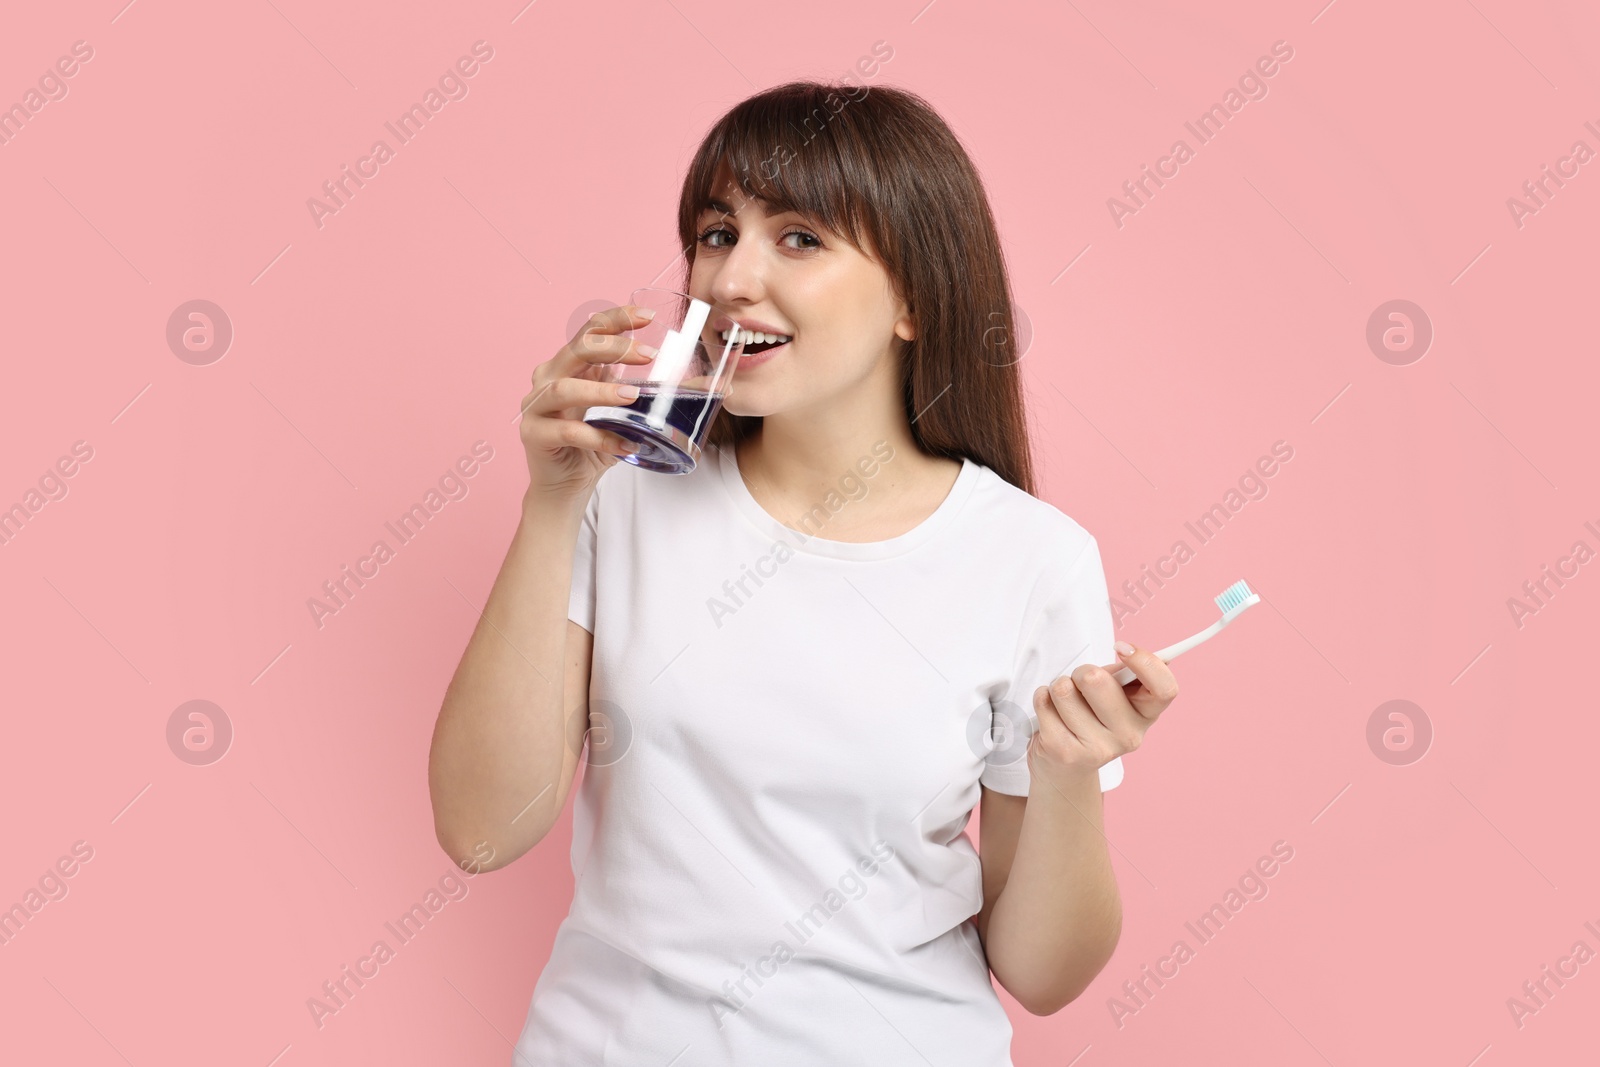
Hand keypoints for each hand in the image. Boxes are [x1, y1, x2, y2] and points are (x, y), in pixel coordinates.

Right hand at [518, 304, 658, 499]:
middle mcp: (549, 377)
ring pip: (564, 388)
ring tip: (633, 397)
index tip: (648, 317)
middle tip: (649, 355)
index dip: (616, 318)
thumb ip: (656, 395)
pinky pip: (567, 431)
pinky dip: (598, 438)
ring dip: (601, 390)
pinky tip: (624, 445)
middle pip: (576, 349)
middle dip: (614, 347)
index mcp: (572, 365)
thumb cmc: (596, 444)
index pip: (590, 330)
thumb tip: (711, 385)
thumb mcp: (628, 414)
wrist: (567, 485)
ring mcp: (536, 405)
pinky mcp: (533, 434)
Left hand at [1027, 641, 1178, 791]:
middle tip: (1081, 683)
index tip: (1122, 647)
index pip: (1165, 688)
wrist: (1065, 767)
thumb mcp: (1113, 695)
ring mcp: (1098, 748)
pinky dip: (1042, 700)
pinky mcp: (1065, 753)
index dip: (1145, 662)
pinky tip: (1052, 715)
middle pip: (1095, 679)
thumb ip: (1121, 675)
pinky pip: (1044, 702)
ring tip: (1065, 704)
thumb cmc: (1091, 717)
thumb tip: (1128, 650)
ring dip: (1058, 687)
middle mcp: (1129, 736)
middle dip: (1081, 672)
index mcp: (1146, 715)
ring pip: (1063, 689)